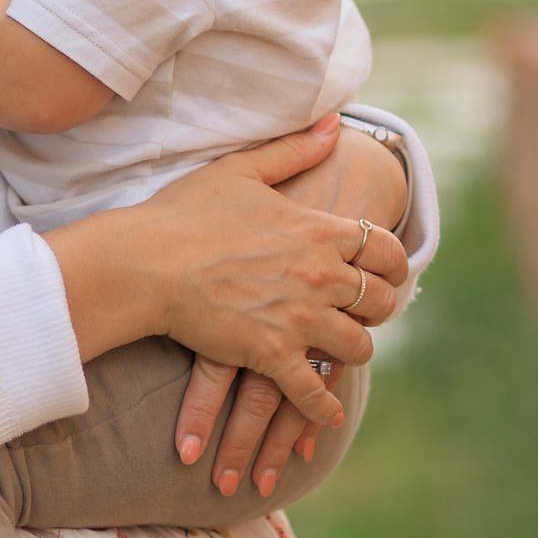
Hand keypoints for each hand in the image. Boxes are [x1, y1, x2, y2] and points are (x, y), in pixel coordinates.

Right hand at [47, 117, 403, 428]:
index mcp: (317, 230)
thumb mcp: (241, 171)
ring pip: (357, 347)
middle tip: (364, 313)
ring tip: (340, 353)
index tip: (387, 272)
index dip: (392, 264)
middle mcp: (319, 275)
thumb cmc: (184, 213)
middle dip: (377, 309)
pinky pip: (315, 390)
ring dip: (352, 351)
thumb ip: (294, 150)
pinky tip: (326, 412)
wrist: (144, 262)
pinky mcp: (273, 353)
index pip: (384, 249)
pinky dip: (324, 407)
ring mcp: (299, 317)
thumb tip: (336, 124)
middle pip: (381, 301)